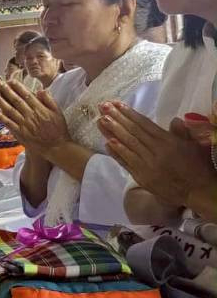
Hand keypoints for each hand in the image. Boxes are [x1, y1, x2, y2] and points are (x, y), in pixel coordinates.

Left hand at [0, 79, 68, 153]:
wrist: (56, 147)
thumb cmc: (58, 130)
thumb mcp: (58, 112)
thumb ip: (49, 100)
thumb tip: (41, 90)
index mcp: (40, 109)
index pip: (27, 95)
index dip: (18, 87)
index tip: (10, 80)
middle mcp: (31, 115)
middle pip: (16, 100)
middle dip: (6, 90)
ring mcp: (24, 124)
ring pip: (10, 110)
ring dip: (0, 101)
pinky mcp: (20, 133)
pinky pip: (8, 123)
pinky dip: (0, 117)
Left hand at [98, 101, 216, 209]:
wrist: (197, 193)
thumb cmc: (197, 167)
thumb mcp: (194, 147)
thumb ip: (182, 133)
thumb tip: (174, 119)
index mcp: (168, 142)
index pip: (144, 124)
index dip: (130, 113)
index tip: (117, 104)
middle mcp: (156, 151)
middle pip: (133, 132)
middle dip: (117, 118)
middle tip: (103, 106)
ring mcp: (147, 165)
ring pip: (127, 145)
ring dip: (112, 132)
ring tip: (100, 120)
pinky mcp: (142, 177)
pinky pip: (127, 162)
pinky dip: (117, 152)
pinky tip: (107, 142)